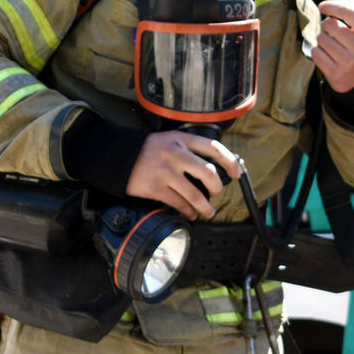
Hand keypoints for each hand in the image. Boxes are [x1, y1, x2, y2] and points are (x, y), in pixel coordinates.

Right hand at [124, 130, 244, 219]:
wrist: (117, 157)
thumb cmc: (147, 150)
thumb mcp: (168, 139)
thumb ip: (188, 148)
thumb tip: (212, 168)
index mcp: (181, 139)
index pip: (213, 148)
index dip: (229, 162)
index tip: (236, 173)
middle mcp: (175, 154)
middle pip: (208, 173)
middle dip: (217, 188)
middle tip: (216, 193)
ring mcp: (165, 172)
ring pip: (195, 194)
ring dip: (205, 207)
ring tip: (208, 212)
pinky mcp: (156, 187)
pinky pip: (179, 203)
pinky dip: (188, 211)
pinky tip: (191, 214)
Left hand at [312, 0, 353, 92]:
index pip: (348, 13)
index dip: (332, 6)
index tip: (323, 5)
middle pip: (329, 25)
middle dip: (328, 25)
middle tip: (337, 31)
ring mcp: (349, 63)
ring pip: (321, 39)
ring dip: (323, 38)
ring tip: (335, 43)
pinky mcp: (336, 74)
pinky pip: (316, 53)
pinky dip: (318, 51)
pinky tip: (330, 55)